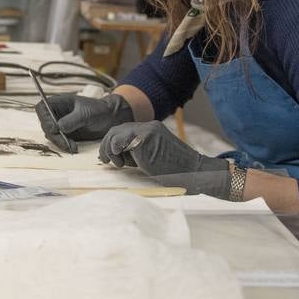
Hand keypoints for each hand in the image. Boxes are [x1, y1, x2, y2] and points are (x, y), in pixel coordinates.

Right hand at [35, 93, 132, 151]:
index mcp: (59, 102)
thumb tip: (58, 127)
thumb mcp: (86, 114)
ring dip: (60, 142)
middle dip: (54, 135)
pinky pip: (58, 141)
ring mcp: (59, 124)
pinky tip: (74, 148)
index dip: (44, 118)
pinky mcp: (64, 134)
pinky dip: (64, 145)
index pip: (42, 108)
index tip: (54, 128)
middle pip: (45, 124)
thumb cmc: (98, 110)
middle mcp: (56, 113)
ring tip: (73, 147)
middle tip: (66, 143)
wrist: (109, 119)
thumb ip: (72, 120)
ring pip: (51, 135)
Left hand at [99, 121, 232, 197]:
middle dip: (107, 144)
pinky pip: (118, 141)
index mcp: (151, 128)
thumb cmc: (175, 170)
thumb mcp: (153, 156)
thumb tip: (116, 155)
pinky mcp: (143, 139)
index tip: (109, 155)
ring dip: (109, 149)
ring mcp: (145, 131)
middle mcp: (148, 126)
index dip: (113, 142)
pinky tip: (120, 162)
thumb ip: (136, 152)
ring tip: (116, 163)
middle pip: (117, 129)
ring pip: (115, 134)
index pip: (124, 130)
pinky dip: (113, 151)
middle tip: (105, 159)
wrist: (193, 171)